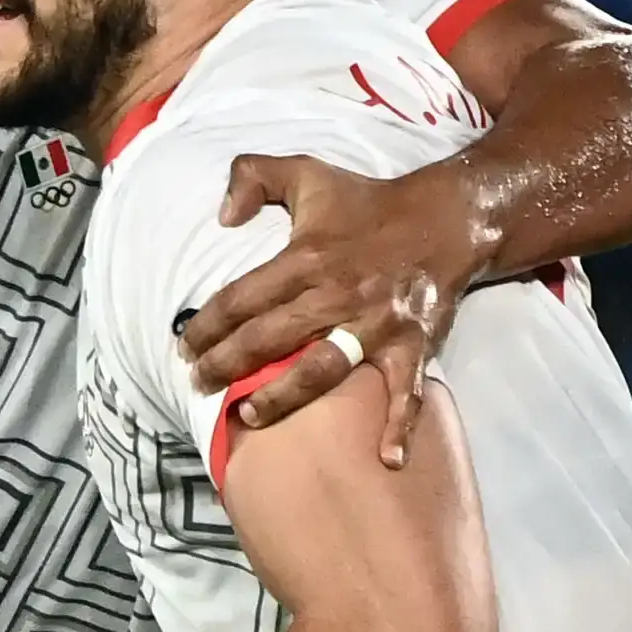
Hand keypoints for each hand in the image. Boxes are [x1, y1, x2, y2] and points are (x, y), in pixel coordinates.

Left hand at [177, 155, 485, 467]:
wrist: (447, 217)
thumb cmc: (368, 201)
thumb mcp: (306, 171)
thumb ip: (253, 176)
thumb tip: (221, 217)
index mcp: (306, 256)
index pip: (242, 298)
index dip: (207, 326)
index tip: (184, 347)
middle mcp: (336, 294)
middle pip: (269, 338)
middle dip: (227, 365)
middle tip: (199, 385)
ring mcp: (376, 324)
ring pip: (320, 369)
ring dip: (282, 397)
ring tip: (249, 416)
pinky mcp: (413, 344)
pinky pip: (406, 390)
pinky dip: (400, 425)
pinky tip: (387, 460)